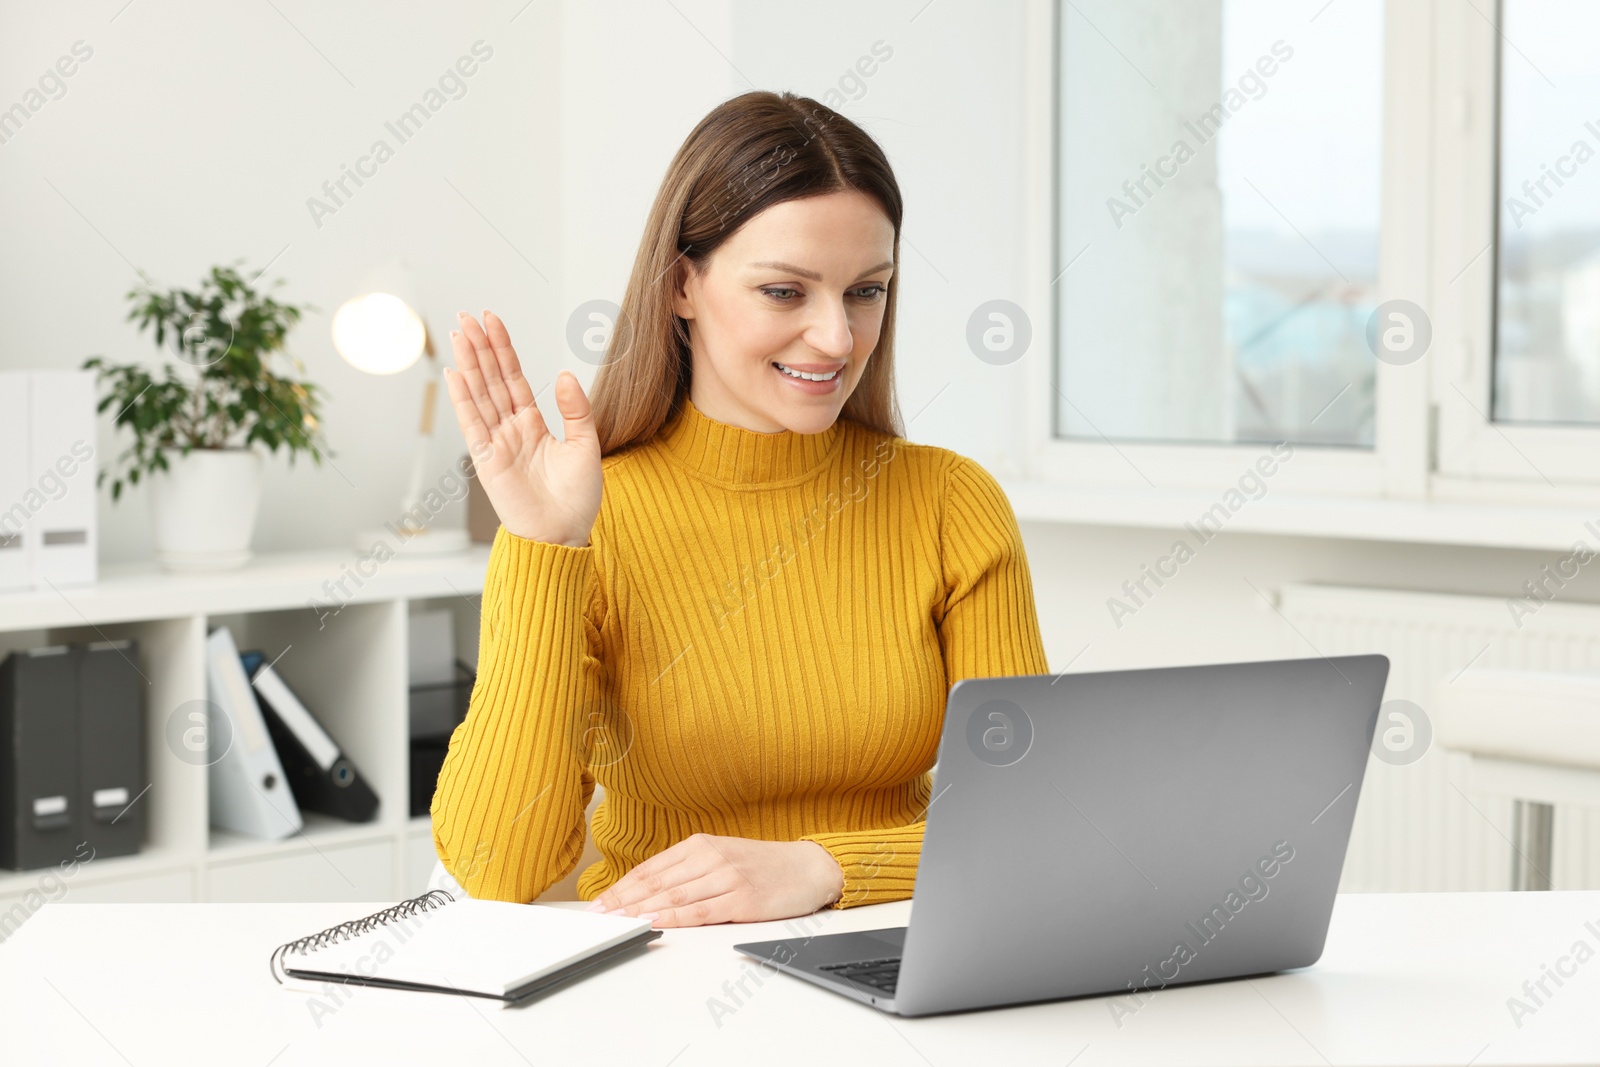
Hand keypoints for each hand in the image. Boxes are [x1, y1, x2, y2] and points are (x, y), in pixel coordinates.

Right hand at [444, 310, 600, 546]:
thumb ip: (576, 410)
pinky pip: (473, 423)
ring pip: (479, 395)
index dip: (502, 349)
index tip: (492, 322)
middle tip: (466, 316)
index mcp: (532, 424)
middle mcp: (510, 429)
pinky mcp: (487, 461)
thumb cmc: (577, 498)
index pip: (513, 378)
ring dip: (469, 363)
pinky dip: (463, 399)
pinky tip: (455, 373)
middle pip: (490, 380)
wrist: (564, 534)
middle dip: (479, 347)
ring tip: (458, 333)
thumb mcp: (586, 445)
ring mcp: (496, 443)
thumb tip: (564, 375)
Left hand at [584, 834, 843, 927]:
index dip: (621, 887)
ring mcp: (726, 876)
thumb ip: (688, 869)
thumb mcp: (722, 855)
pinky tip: (654, 923)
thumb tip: (648, 891)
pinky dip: (673, 918)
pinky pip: (700, 910)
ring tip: (616, 923)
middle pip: (656, 882)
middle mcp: (710, 857)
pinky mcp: (742, 898)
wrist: (808, 867)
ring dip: (641, 910)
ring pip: (673, 896)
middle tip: (598, 917)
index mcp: (701, 844)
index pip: (651, 868)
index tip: (599, 903)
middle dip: (623, 901)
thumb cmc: (763, 865)